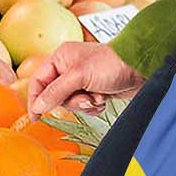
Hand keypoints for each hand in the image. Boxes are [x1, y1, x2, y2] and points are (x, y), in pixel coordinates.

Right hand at [27, 42, 145, 118]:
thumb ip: (56, 91)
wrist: (140, 68)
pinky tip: (104, 98)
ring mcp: (82, 80)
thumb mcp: (79, 76)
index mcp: (61, 58)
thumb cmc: (111, 64)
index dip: (35, 99)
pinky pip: (85, 106)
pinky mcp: (94, 90)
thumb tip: (38, 106)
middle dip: (72, 101)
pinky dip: (94, 106)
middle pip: (55, 96)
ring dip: (85, 104)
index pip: (38, 81)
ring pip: (71, 103)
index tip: (35, 117)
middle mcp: (69, 68)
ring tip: (98, 96)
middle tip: (86, 98)